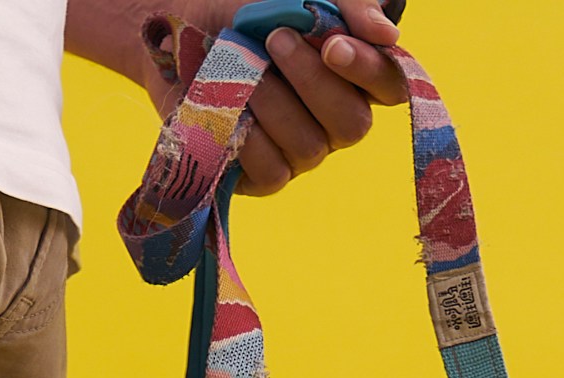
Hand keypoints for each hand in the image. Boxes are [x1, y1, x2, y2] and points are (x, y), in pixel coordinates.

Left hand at [129, 5, 412, 195]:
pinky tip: (228, 108)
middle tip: (274, 39)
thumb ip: (346, 5)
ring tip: (240, 68)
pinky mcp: (262, 176)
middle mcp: (333, 119)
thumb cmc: (240, 9)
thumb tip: (387, 36)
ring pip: (309, 146)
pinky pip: (273, 172)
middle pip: (353, 124)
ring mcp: (300, 152)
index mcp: (353, 75)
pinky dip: (248, 137)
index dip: (368, 71)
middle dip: (311, 81)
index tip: (332, 44)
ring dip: (272, 101)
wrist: (173, 28)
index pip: (389, 85)